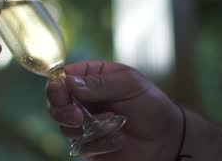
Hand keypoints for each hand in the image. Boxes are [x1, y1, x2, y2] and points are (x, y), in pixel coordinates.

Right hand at [46, 61, 181, 159]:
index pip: (63, 77)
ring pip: (63, 124)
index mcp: (91, 77)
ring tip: (109, 124)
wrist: (166, 140)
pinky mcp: (87, 144)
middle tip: (76, 115)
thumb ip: (100, 83)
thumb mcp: (130, 84)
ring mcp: (83, 122)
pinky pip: (80, 144)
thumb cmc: (151, 105)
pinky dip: (98, 142)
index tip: (60, 90)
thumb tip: (69, 82)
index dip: (57, 84)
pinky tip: (118, 139)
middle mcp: (83, 99)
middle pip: (55, 101)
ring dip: (83, 126)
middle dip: (61, 108)